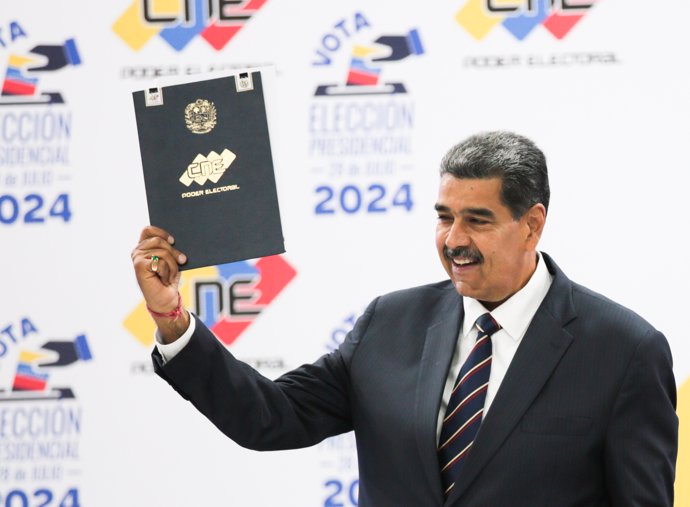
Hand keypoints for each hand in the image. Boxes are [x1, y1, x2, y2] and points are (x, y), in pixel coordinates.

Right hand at [131, 226, 189, 342]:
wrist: (166, 299)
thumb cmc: (168, 279)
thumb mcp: (171, 260)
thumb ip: (169, 249)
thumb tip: (175, 240)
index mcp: (144, 247)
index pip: (148, 230)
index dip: (161, 232)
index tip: (173, 240)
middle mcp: (137, 251)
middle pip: (159, 241)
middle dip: (174, 252)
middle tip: (182, 261)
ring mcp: (137, 258)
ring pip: (162, 252)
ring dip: (172, 265)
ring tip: (169, 275)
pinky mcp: (139, 266)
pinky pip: (160, 261)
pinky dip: (167, 271)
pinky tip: (163, 279)